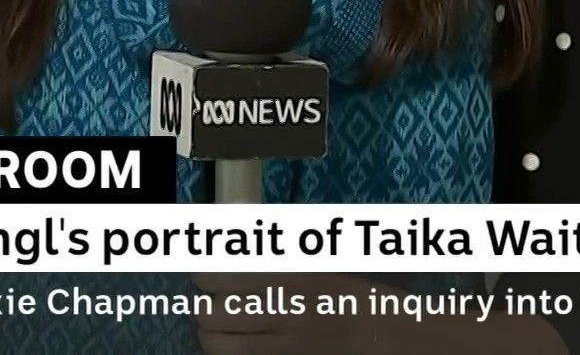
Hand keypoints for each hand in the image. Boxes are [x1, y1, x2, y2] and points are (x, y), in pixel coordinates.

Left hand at [189, 273, 393, 353]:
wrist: (378, 333)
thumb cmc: (345, 292)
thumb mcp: (311, 263)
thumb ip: (273, 254)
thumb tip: (233, 237)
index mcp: (287, 277)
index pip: (222, 277)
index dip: (203, 277)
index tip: (201, 276)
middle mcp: (280, 312)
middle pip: (214, 314)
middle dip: (202, 309)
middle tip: (206, 305)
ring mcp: (282, 344)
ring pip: (220, 346)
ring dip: (209, 337)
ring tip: (211, 330)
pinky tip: (233, 347)